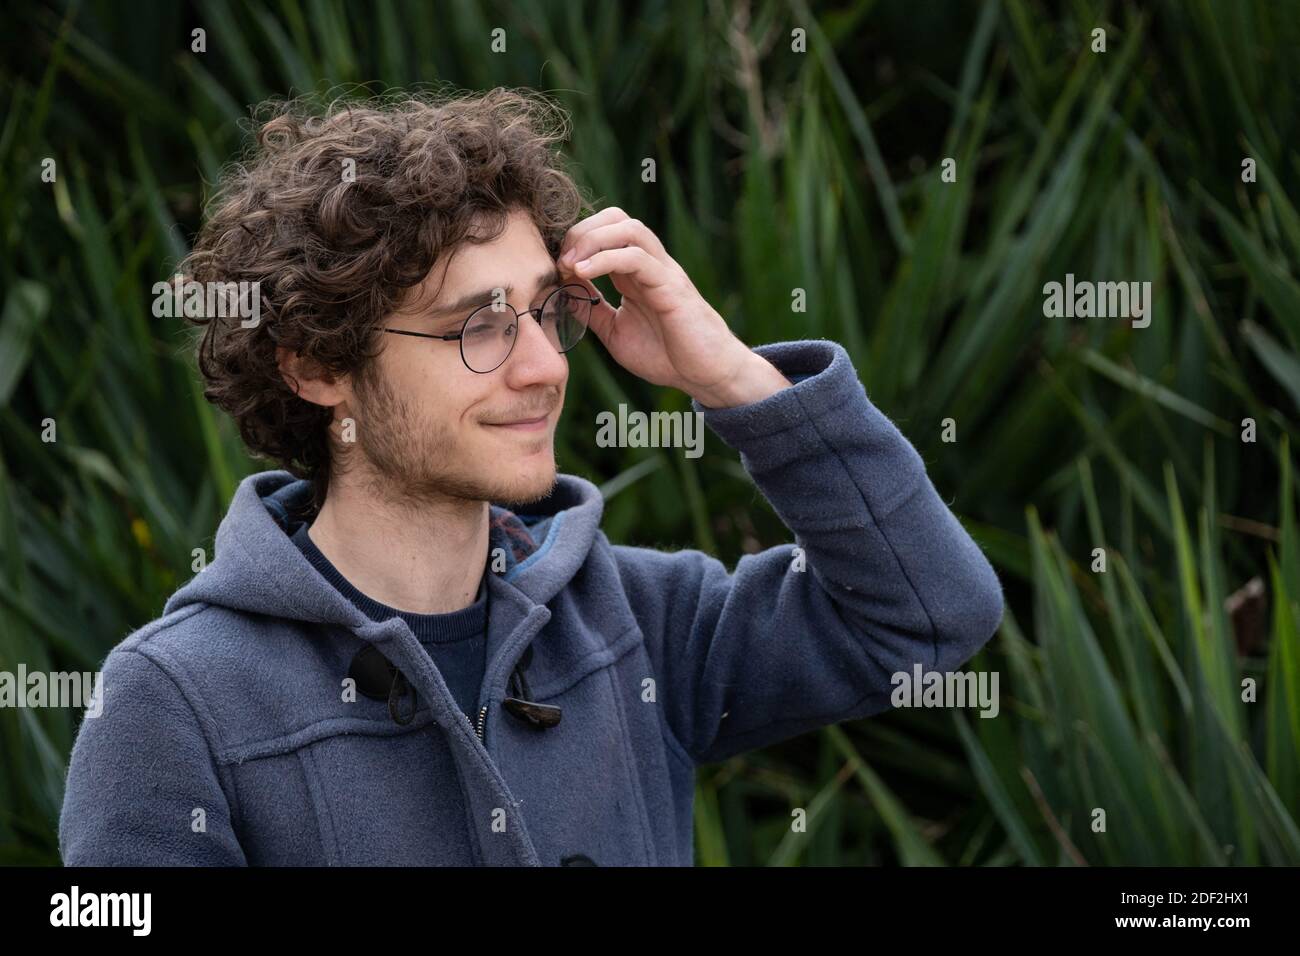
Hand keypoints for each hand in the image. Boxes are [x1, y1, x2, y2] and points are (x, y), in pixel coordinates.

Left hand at [556, 207, 790, 407]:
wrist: (705, 375)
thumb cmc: (667, 355)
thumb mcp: (615, 332)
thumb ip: (591, 310)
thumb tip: (562, 293)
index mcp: (635, 273)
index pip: (605, 232)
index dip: (576, 241)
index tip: (555, 268)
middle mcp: (650, 264)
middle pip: (616, 218)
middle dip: (582, 231)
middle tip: (561, 261)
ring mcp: (662, 272)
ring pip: (629, 228)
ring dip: (592, 239)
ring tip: (570, 264)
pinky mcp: (671, 286)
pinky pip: (638, 258)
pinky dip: (606, 258)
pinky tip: (583, 273)